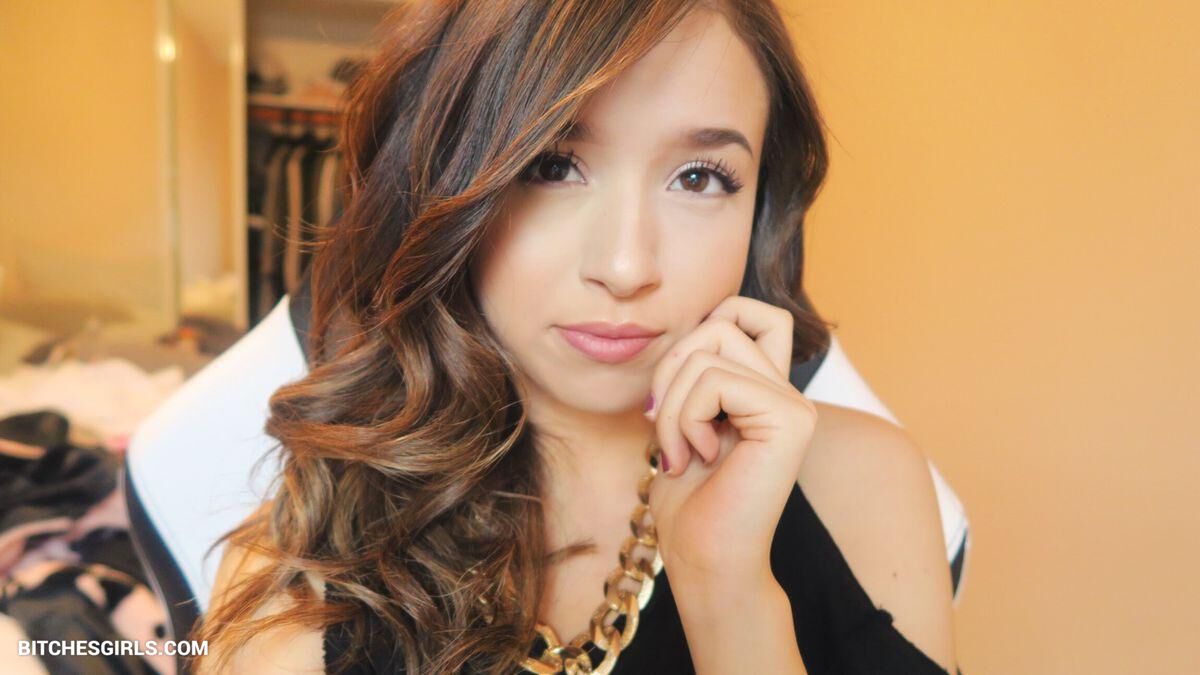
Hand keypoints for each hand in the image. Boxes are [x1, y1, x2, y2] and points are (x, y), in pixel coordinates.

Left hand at [643, 295, 818, 587]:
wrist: (704, 559)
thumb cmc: (687, 501)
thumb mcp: (679, 418)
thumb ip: (693, 370)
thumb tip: (683, 327)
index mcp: (766, 388)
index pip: (748, 311)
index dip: (707, 326)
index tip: (676, 389)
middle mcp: (788, 391)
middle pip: (721, 322)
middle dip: (671, 369)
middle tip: (664, 424)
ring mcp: (795, 404)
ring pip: (710, 350)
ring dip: (673, 403)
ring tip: (680, 451)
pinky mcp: (791, 419)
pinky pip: (715, 380)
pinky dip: (686, 418)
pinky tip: (700, 457)